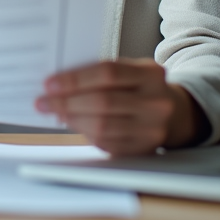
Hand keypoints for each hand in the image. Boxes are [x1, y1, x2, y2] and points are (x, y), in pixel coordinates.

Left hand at [36, 59, 208, 155]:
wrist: (175, 113)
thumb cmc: (141, 87)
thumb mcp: (131, 70)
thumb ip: (100, 73)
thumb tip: (59, 82)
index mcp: (150, 73)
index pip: (107, 73)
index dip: (75, 79)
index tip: (50, 83)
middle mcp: (156, 101)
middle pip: (103, 101)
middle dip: (66, 102)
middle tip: (43, 101)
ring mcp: (153, 128)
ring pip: (103, 125)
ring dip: (72, 119)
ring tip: (54, 112)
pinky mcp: (144, 148)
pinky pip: (108, 142)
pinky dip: (85, 132)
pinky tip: (72, 123)